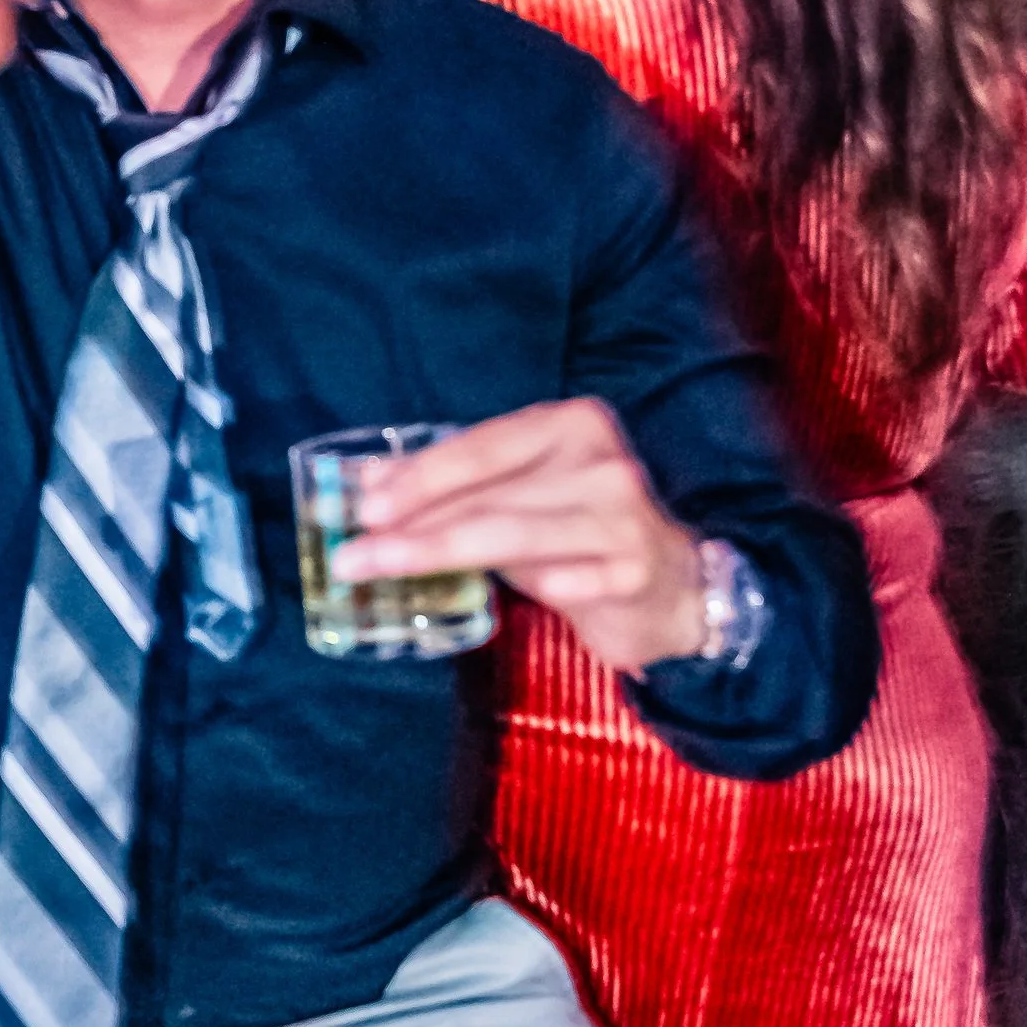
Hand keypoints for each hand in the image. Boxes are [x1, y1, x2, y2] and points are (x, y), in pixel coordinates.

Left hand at [339, 399, 708, 676]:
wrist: (673, 587)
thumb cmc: (579, 534)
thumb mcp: (515, 499)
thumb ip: (452, 485)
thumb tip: (365, 481)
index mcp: (570, 425)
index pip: (481, 446)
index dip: (418, 475)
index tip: (362, 504)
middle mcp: (601, 461)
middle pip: (489, 493)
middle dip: (412, 523)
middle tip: (353, 549)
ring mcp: (623, 515)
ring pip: (514, 534)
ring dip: (436, 553)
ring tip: (378, 568)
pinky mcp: (635, 570)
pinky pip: (571, 579)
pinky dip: (535, 587)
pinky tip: (490, 601)